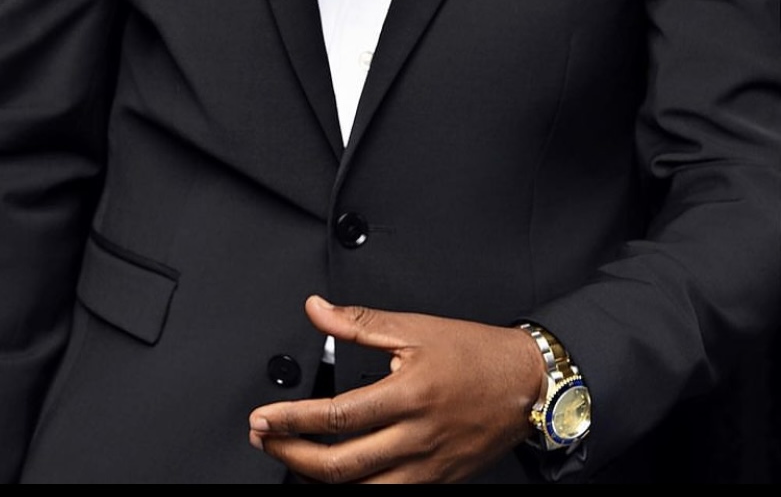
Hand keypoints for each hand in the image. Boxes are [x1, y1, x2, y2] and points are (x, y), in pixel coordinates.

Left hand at [248, 295, 543, 483]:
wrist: (525, 383)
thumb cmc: (473, 353)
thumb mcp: (414, 327)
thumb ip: (359, 322)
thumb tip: (316, 310)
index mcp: (408, 395)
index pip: (337, 416)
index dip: (292, 420)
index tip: (264, 418)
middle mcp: (416, 438)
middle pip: (341, 465)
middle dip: (292, 455)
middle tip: (264, 440)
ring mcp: (427, 467)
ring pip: (363, 491)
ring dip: (318, 480)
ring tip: (291, 459)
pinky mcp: (437, 481)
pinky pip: (389, 496)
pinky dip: (356, 491)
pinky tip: (335, 478)